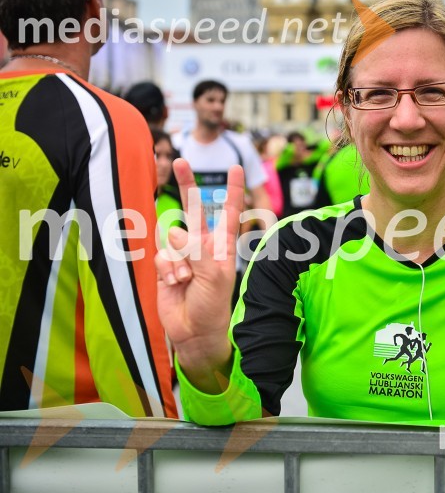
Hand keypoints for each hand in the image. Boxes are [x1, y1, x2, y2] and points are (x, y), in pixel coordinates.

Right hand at [155, 159, 243, 383]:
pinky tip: (175, 283)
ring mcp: (182, 254)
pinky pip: (160, 256)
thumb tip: (178, 234)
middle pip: (193, 209)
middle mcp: (202, 245)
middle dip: (187, 184)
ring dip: (178, 261)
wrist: (194, 332)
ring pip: (172, 239)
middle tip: (179, 160)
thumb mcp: (214, 277)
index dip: (231, 190)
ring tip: (187, 280)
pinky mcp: (165, 266)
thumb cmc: (213, 305)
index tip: (236, 168)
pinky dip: (167, 269)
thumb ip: (198, 252)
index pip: (228, 211)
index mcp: (221, 245)